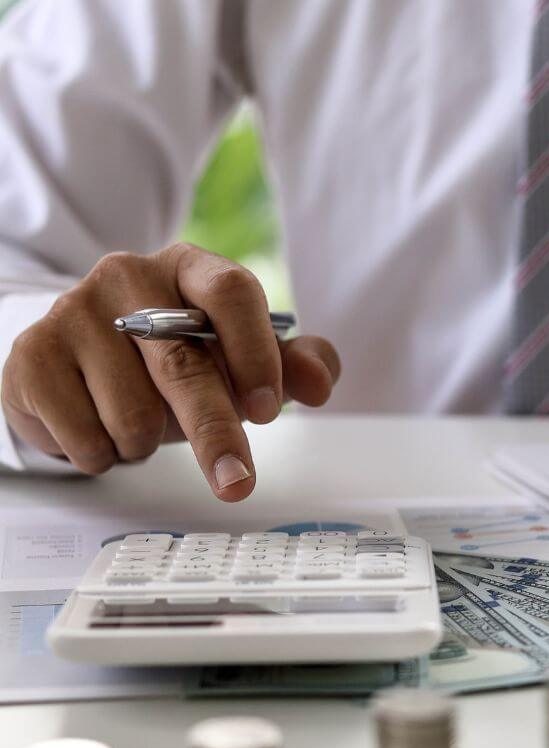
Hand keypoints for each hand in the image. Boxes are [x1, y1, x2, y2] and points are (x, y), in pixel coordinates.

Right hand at [1, 244, 339, 500]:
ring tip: (142, 421)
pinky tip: (101, 426)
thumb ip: (294, 364)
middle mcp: (128, 275)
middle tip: (237, 481)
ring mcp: (72, 312)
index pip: (230, 291)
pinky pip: (85, 437)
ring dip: (148, 441)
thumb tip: (320, 384)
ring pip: (132, 414)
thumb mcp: (244, 356)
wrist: (83, 360)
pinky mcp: (30, 356)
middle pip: (183, 364)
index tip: (269, 408)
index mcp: (190, 266)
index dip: (255, 352)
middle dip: (216, 431)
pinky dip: (105, 453)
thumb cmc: (178, 355)